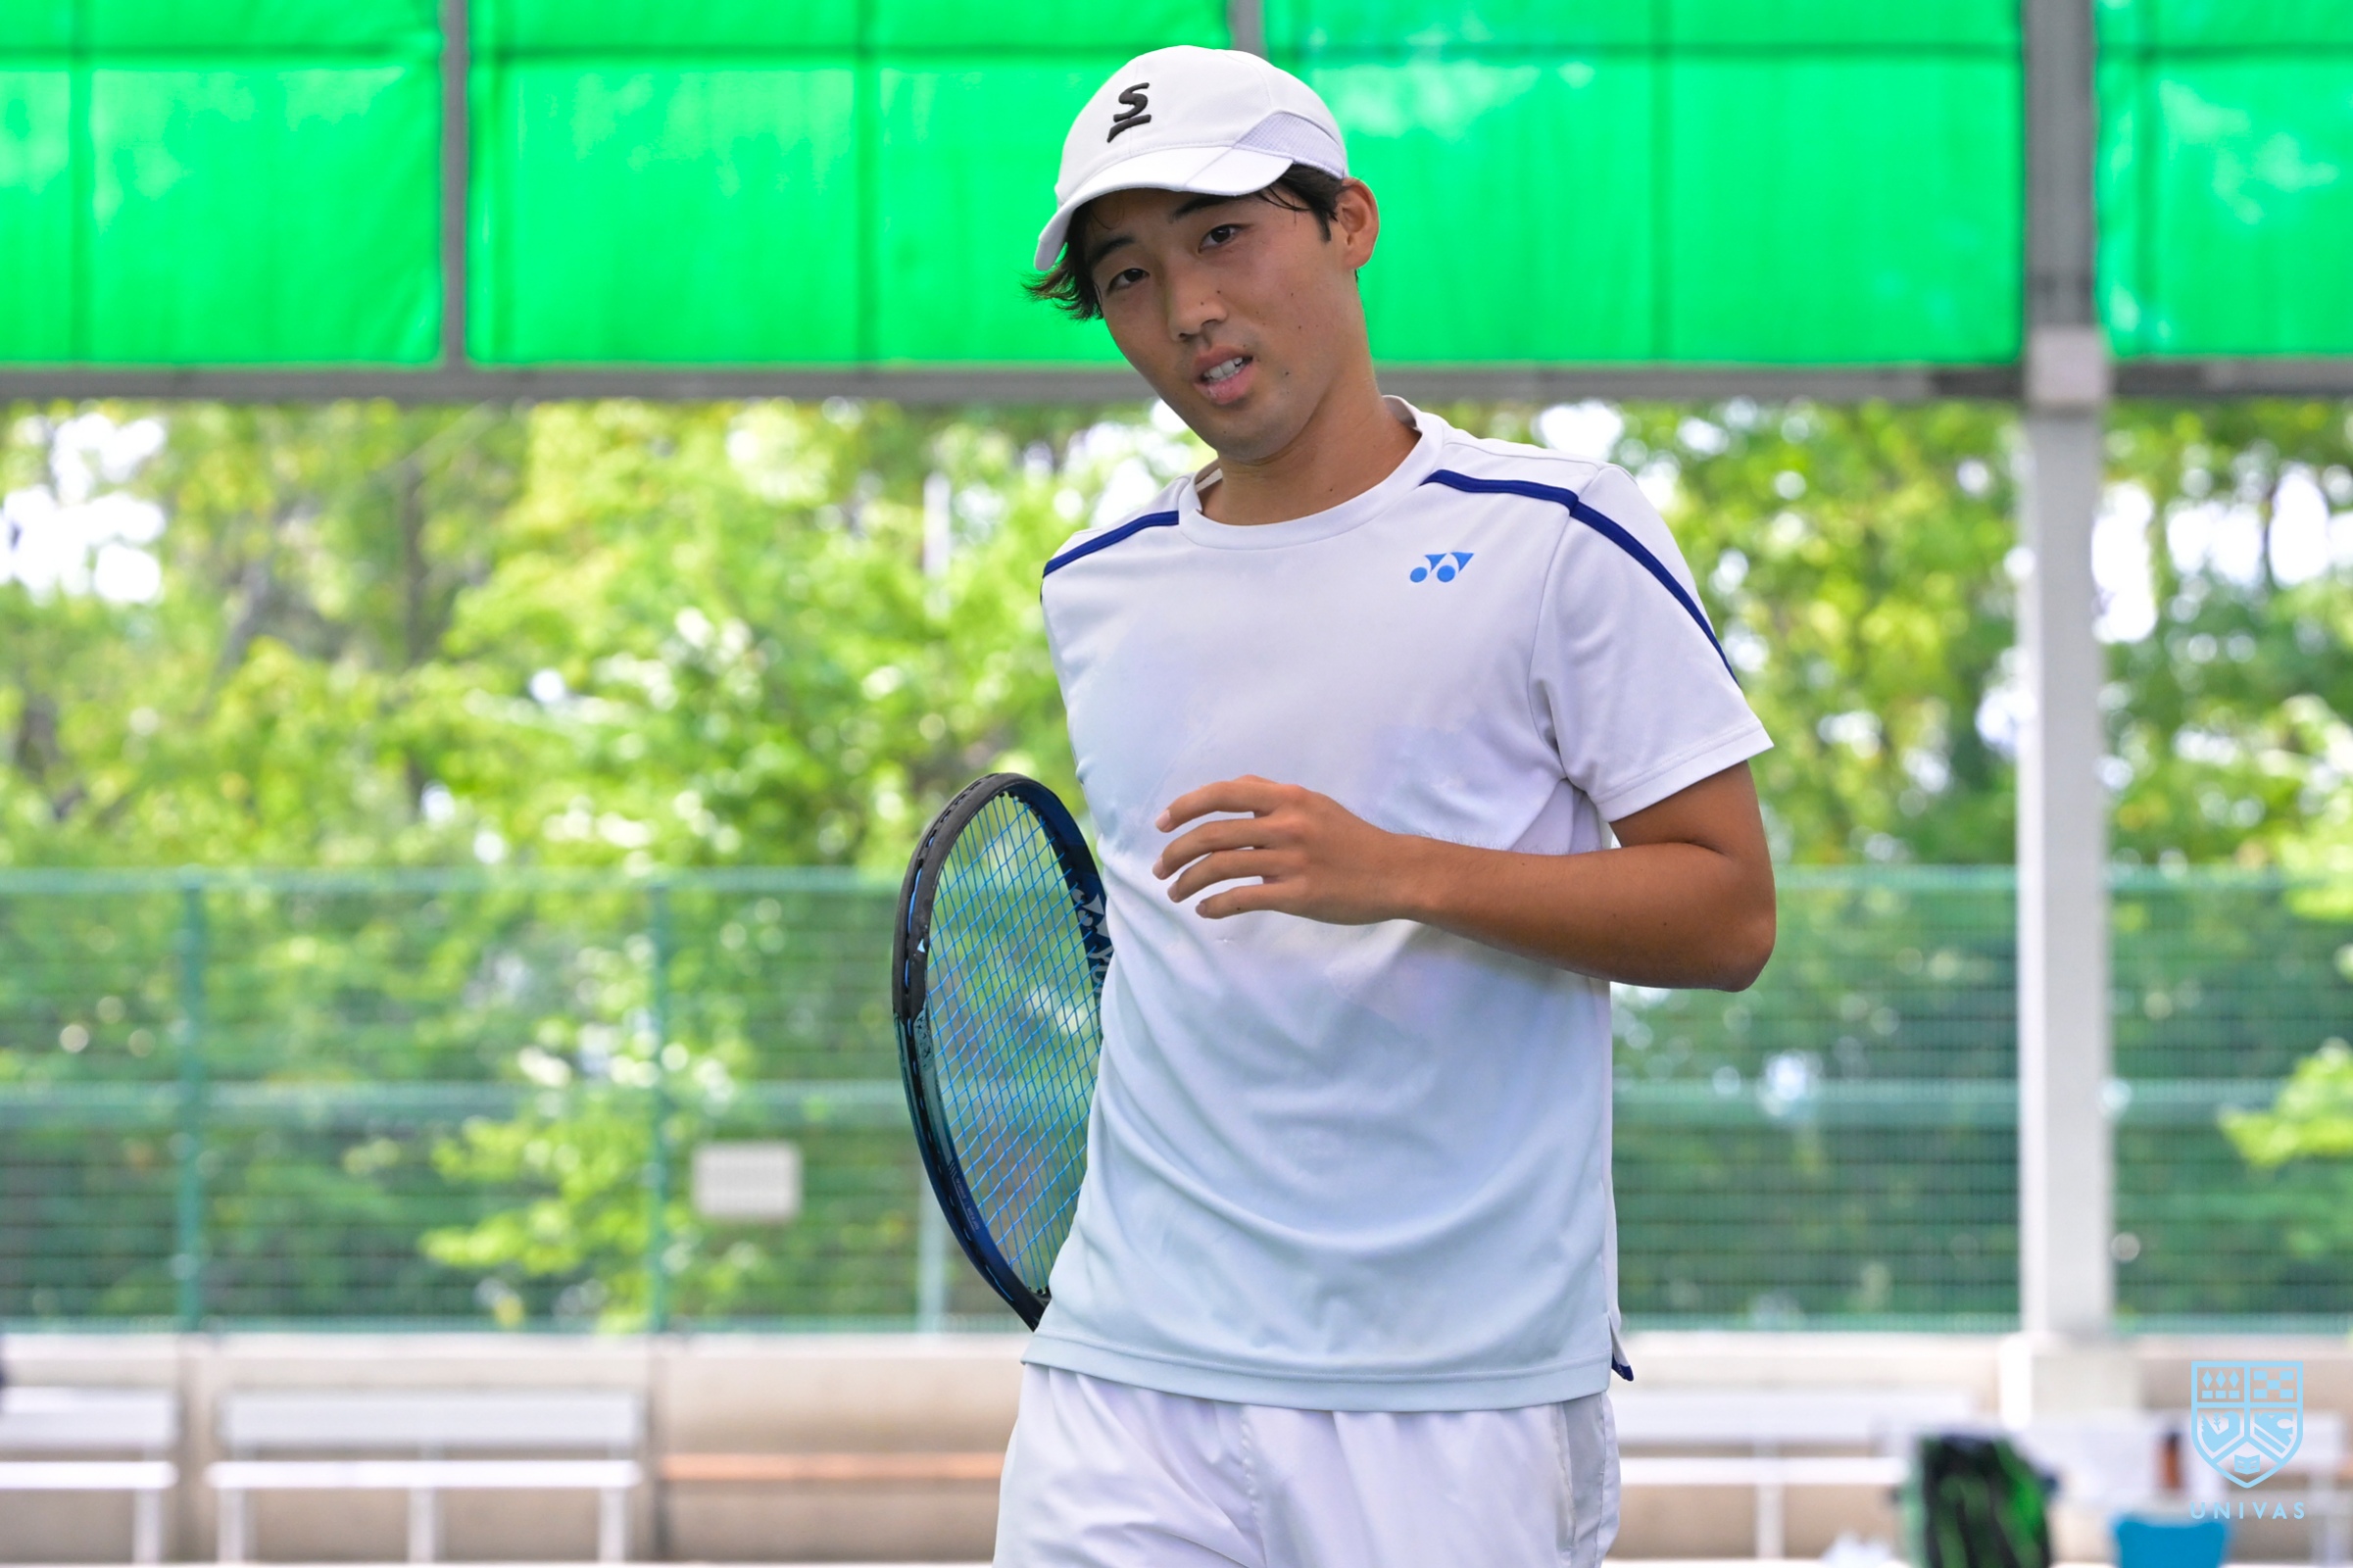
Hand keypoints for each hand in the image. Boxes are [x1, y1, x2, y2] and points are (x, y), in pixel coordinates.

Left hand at [1152, 776, 1416, 922]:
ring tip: (1175, 893)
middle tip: (1159, 869)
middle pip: (1212, 834)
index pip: (1222, 793)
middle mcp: (1286, 824)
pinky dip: (1215, 905)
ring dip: (1188, 882)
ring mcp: (1291, 860)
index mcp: (1287, 798)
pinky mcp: (1297, 894)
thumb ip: (1272, 798)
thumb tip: (1230, 794)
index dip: (1184, 806)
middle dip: (1176, 853)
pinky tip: (1205, 910)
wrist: (1395, 872)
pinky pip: (1242, 898)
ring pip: (1220, 867)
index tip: (1162, 824)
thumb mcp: (1314, 804)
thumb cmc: (1351, 839)